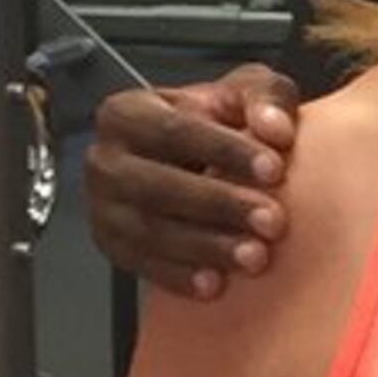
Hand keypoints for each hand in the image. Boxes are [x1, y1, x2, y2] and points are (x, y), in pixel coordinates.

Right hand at [86, 63, 302, 297]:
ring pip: (149, 230)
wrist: (196, 158)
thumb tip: (275, 129)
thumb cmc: (217, 122)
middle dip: (219, 205)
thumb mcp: (244, 92)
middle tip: (272, 221)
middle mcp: (105, 159)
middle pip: (158, 185)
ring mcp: (102, 206)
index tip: (274, 170)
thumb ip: (264, 97)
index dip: (226, 151)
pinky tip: (215, 283)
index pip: (175, 130)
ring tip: (254, 257)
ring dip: (205, 247)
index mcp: (128, 112)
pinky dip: (179, 277)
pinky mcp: (111, 245)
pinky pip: (140, 266)